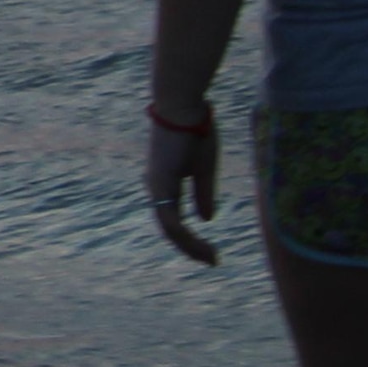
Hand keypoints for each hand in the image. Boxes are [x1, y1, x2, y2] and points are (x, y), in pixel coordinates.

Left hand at [144, 108, 219, 263]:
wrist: (184, 105)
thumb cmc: (195, 129)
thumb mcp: (205, 167)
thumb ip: (203, 194)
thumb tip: (206, 219)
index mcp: (165, 184)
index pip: (174, 220)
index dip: (191, 239)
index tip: (211, 252)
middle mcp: (156, 188)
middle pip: (170, 228)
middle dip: (191, 248)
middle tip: (211, 261)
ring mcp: (156, 186)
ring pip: (169, 227)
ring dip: (189, 246)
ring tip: (210, 258)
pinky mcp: (161, 183)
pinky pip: (170, 218)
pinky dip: (185, 234)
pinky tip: (200, 244)